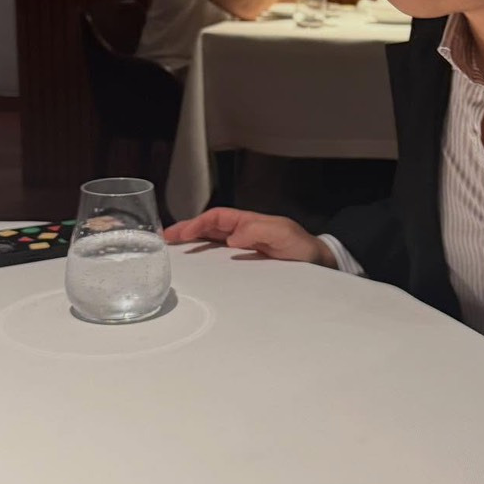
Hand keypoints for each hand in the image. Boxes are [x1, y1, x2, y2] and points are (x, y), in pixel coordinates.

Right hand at [164, 207, 336, 266]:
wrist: (318, 262)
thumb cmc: (302, 247)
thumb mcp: (283, 234)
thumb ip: (259, 232)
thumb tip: (232, 238)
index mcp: (248, 221)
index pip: (216, 218)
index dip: (197, 224)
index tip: (181, 234)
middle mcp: (243, 232)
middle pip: (209, 228)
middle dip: (186, 231)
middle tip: (165, 239)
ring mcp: (244, 247)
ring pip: (212, 241)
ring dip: (193, 243)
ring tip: (173, 251)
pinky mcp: (247, 262)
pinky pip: (221, 257)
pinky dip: (205, 257)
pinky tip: (196, 266)